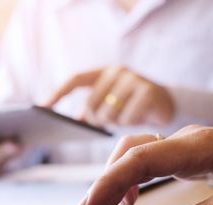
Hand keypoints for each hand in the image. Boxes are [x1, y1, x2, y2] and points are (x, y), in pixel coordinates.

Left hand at [45, 66, 174, 125]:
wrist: (169, 104)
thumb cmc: (135, 106)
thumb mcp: (113, 104)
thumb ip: (94, 106)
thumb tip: (76, 118)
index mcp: (106, 72)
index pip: (76, 80)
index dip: (59, 93)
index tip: (43, 107)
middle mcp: (118, 72)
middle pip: (92, 104)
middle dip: (96, 119)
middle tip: (108, 123)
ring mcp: (133, 80)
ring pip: (109, 114)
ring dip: (116, 123)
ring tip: (127, 117)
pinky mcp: (147, 91)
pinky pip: (128, 118)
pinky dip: (131, 124)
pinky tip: (141, 117)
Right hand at [74, 125, 212, 204]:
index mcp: (199, 146)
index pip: (141, 159)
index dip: (108, 182)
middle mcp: (185, 141)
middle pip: (128, 156)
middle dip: (101, 189)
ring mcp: (184, 145)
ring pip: (132, 156)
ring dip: (111, 184)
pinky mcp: (186, 154)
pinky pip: (147, 161)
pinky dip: (129, 179)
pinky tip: (128, 201)